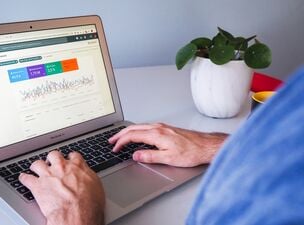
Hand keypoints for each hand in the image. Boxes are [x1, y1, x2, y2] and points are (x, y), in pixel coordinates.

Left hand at [19, 151, 104, 224]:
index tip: (70, 160)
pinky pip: (26, 178)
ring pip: (38, 163)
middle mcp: (61, 167)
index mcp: (77, 166)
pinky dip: (23, 178)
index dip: (70, 158)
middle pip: (54, 155)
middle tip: (52, 162)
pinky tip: (23, 178)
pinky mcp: (37, 186)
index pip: (73, 155)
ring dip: (37, 166)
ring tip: (36, 168)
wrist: (76, 214)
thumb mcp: (96, 187)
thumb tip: (88, 176)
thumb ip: (89, 177)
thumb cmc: (89, 204)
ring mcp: (48, 175)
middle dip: (52, 158)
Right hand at [109, 123, 227, 166]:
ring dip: (128, 132)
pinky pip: (146, 127)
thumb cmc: (191, 152)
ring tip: (121, 138)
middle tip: (111, 141)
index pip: (132, 136)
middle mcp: (158, 128)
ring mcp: (163, 127)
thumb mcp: (168, 158)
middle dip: (120, 134)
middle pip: (133, 128)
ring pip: (140, 126)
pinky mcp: (167, 128)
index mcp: (157, 134)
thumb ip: (150, 156)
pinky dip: (137, 131)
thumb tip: (136, 155)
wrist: (206, 146)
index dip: (121, 142)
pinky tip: (137, 135)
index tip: (115, 148)